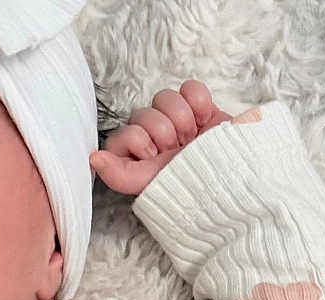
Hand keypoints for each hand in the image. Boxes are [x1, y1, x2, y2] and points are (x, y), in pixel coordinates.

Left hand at [91, 80, 235, 197]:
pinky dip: (200, 104)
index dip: (139, 139)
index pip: (124, 131)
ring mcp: (177, 120)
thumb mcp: (148, 184)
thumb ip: (118, 174)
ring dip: (183, 119)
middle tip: (177, 149)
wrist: (231, 175)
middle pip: (144, 112)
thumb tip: (93, 158)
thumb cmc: (188, 185)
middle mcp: (154, 136)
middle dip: (164, 132)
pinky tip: (205, 123)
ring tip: (192, 140)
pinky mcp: (200, 107)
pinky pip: (190, 87)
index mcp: (137, 155)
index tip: (155, 156)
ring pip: (165, 96)